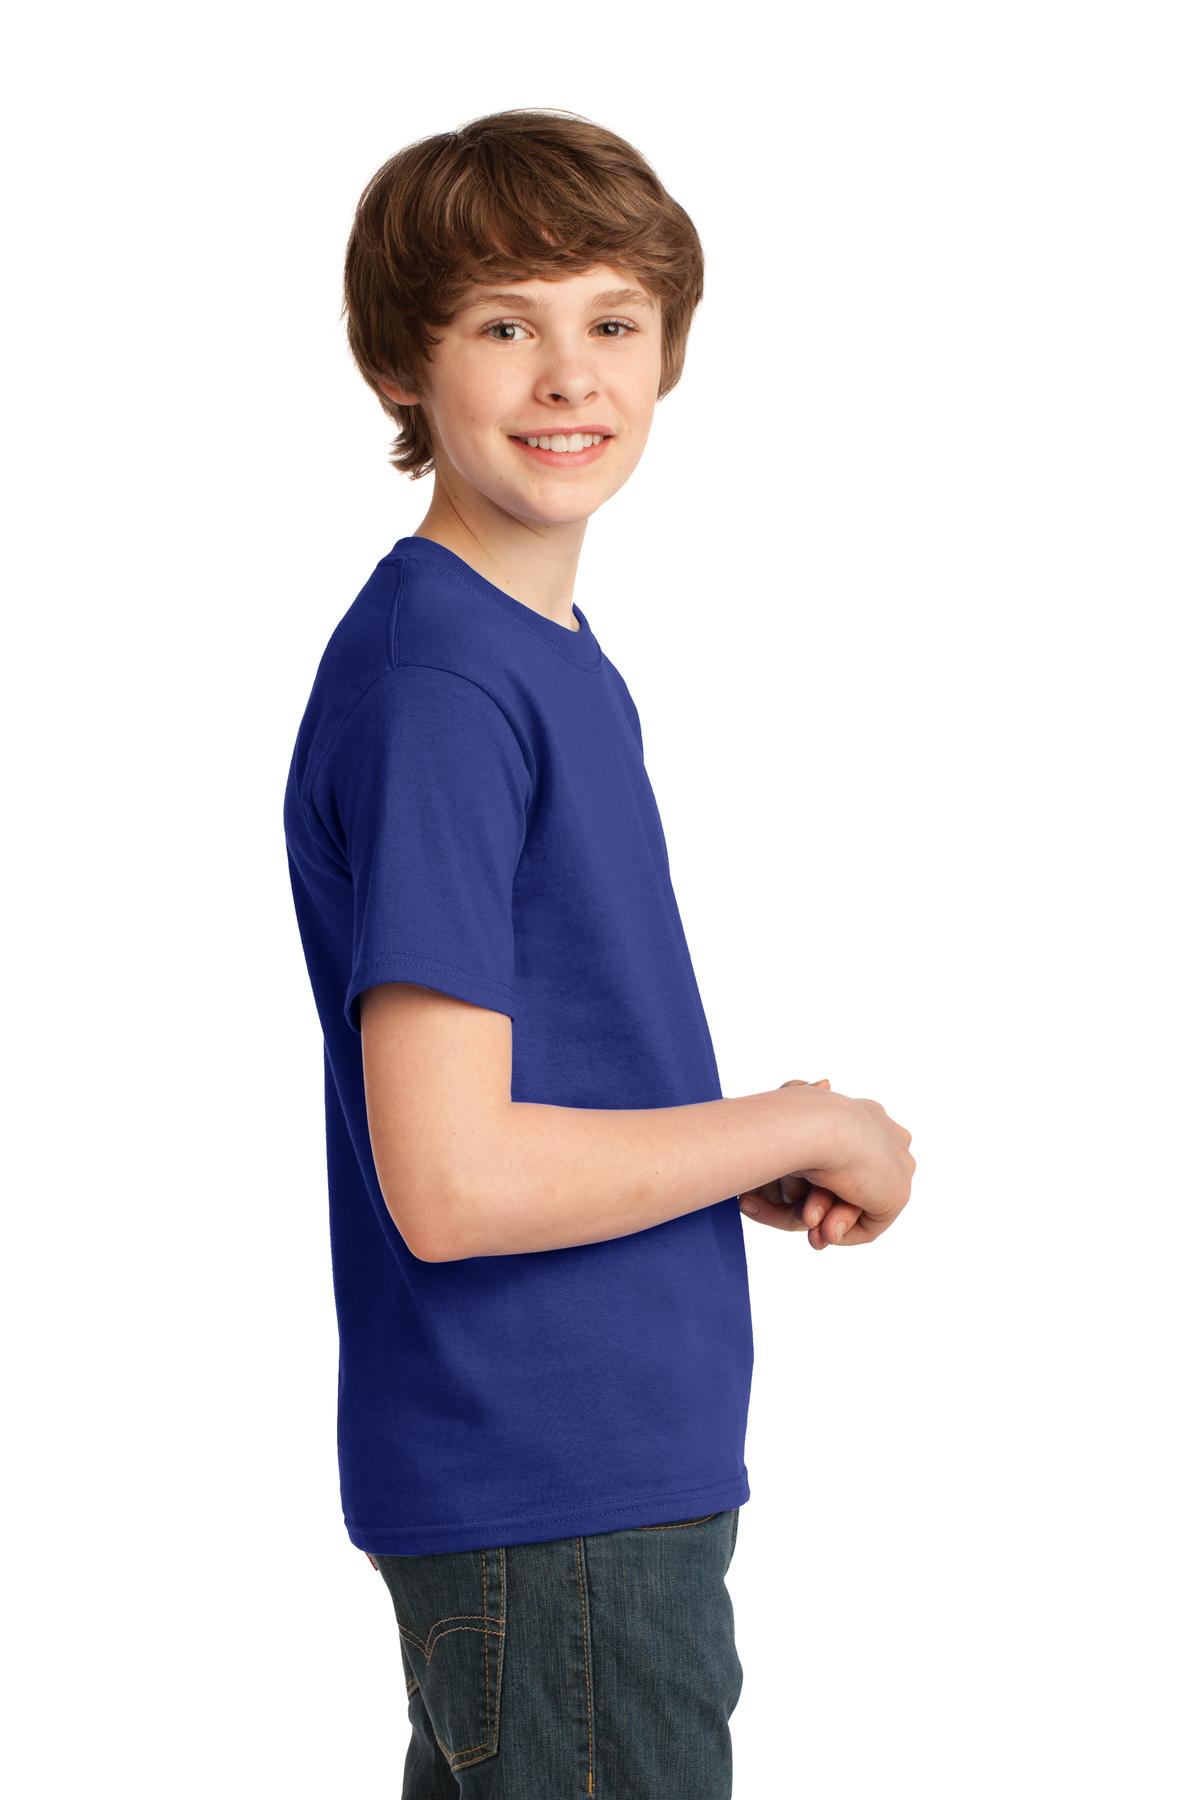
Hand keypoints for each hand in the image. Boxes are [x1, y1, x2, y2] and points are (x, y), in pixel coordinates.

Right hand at [738, 1079, 913, 1249]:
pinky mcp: (897, 1194)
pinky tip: (825, 1228)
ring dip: (833, 1217)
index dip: (824, 1177)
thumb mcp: (796, 1101)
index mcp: (869, 1115)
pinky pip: (871, 1223)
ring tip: (811, 1228)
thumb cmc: (795, 1114)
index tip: (796, 1193)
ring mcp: (898, 1165)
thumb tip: (824, 1085)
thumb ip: (806, 1102)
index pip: (852, 1153)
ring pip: (862, 1200)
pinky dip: (845, 1230)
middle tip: (804, 1219)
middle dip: (829, 1202)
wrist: (815, 1127)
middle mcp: (889, 1138)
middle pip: (858, 1180)